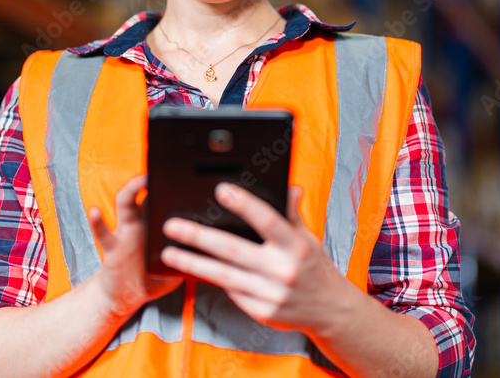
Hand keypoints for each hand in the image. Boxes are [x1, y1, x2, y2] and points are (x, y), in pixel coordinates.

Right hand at [88, 175, 182, 319]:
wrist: (126, 296)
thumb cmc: (154, 277)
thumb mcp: (179, 264)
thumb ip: (194, 255)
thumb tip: (219, 250)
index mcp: (157, 224)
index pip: (165, 196)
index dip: (175, 183)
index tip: (190, 171)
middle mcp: (141, 223)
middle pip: (146, 191)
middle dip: (153, 177)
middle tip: (166, 165)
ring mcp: (125, 233)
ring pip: (125, 203)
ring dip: (131, 189)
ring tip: (139, 180)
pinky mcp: (112, 248)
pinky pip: (102, 233)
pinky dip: (97, 221)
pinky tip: (95, 211)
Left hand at [159, 183, 350, 334]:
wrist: (330, 310)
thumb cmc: (314, 267)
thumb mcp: (307, 237)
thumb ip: (291, 213)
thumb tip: (289, 187)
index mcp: (296, 246)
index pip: (268, 220)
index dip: (244, 204)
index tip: (221, 190)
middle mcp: (283, 270)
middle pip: (234, 250)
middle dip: (200, 237)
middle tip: (172, 225)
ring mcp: (271, 294)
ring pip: (224, 276)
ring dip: (194, 263)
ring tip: (170, 252)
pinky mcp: (262, 312)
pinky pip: (231, 292)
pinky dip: (212, 280)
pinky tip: (193, 270)